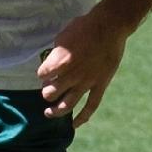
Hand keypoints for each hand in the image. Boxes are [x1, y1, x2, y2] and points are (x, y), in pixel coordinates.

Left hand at [37, 8, 130, 125]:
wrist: (109, 26)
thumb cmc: (84, 27)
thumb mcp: (63, 36)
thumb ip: (56, 53)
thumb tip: (52, 62)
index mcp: (59, 61)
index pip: (42, 74)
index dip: (42, 74)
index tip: (45, 72)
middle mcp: (71, 75)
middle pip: (51, 93)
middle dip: (47, 92)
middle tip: (48, 89)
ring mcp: (86, 82)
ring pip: (67, 104)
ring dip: (55, 111)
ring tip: (48, 113)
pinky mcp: (100, 85)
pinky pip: (90, 106)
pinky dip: (82, 117)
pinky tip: (74, 125)